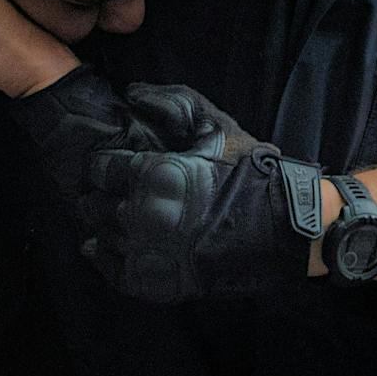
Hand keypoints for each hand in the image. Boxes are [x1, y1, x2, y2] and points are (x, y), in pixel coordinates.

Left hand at [22, 78, 319, 302]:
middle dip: (99, 195)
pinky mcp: (155, 282)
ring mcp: (147, 252)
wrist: (281, 228)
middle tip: (109, 193)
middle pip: (94, 205)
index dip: (102, 165)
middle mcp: (141, 214)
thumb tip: (132, 93)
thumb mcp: (213, 127)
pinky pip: (112, 271)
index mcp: (151, 174)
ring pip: (102, 236)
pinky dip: (104, 258)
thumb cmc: (247, 173)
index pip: (101, 169)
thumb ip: (170, 103)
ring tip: (112, 219)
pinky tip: (103, 248)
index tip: (107, 166)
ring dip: (104, 225)